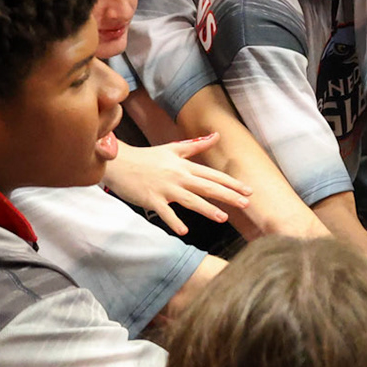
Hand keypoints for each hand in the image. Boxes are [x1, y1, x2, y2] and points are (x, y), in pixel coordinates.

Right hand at [103, 136, 252, 234]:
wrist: (118, 162)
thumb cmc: (146, 157)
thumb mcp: (172, 148)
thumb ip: (196, 146)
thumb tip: (216, 136)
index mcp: (184, 166)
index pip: (213, 175)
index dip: (232, 183)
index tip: (248, 190)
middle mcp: (178, 177)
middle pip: (207, 187)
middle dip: (228, 196)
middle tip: (246, 203)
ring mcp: (165, 188)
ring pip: (190, 200)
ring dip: (207, 209)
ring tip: (222, 218)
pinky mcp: (151, 198)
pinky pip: (164, 212)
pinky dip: (173, 221)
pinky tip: (184, 230)